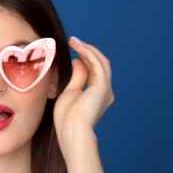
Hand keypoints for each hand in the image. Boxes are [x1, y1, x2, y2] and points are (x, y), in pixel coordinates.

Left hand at [53, 36, 114, 153]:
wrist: (72, 131)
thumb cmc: (67, 118)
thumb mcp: (70, 92)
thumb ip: (78, 76)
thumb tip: (78, 60)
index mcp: (99, 95)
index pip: (95, 70)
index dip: (85, 57)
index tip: (73, 48)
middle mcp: (106, 91)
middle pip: (100, 64)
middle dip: (88, 50)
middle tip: (74, 41)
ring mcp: (105, 89)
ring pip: (101, 61)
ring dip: (87, 49)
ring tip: (74, 41)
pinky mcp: (102, 86)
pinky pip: (97, 64)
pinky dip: (88, 53)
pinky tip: (77, 47)